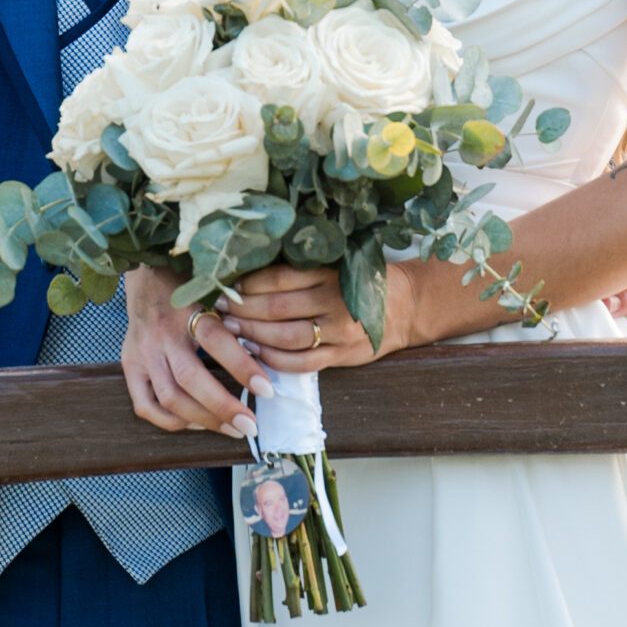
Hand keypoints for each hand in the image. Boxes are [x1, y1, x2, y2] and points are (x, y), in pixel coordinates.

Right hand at [123, 265, 268, 438]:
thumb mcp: (212, 291)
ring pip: (170, 397)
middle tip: (251, 425)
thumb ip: (234, 317)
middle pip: (189, 378)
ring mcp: (142, 353)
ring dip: (203, 419)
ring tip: (232, 429)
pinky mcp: (129, 367)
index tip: (266, 390)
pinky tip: (196, 423)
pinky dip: (172, 421)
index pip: (214, 340)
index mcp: (185, 309)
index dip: (241, 366)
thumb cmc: (190, 285)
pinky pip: (146, 406)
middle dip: (223, 407)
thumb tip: (268, 352)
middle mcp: (161, 333)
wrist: (146, 273)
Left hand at [214, 262, 411, 371]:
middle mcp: (335, 301)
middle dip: (243, 309)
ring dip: (253, 334)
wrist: (406, 307)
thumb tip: (249, 269)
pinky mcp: (342, 356)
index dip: (249, 283)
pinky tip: (255, 353)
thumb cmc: (363, 280)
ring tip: (232, 330)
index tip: (228, 284)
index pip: (281, 278)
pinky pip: (301, 363)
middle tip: (221, 308)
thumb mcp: (338, 264)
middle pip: (278, 308)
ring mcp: (339, 332)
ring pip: (286, 337)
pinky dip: (273, 359)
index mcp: (331, 273)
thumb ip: (303, 269)